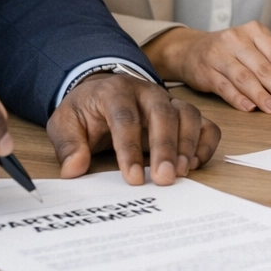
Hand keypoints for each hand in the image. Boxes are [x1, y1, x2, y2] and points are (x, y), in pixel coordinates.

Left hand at [48, 72, 220, 185]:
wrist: (102, 94)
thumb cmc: (86, 111)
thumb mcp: (65, 123)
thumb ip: (68, 145)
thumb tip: (74, 168)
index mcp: (115, 91)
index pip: (125, 117)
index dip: (129, 149)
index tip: (132, 178)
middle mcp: (147, 92)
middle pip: (163, 113)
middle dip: (165, 147)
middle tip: (164, 178)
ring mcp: (169, 101)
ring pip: (188, 115)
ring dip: (187, 145)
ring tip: (180, 173)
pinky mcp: (183, 113)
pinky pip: (205, 124)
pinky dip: (205, 143)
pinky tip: (194, 165)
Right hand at [144, 23, 270, 114]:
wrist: (191, 50)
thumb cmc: (233, 51)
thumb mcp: (256, 46)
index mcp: (255, 31)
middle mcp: (236, 38)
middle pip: (264, 68)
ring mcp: (219, 54)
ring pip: (245, 78)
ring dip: (263, 96)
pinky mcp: (205, 70)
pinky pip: (224, 87)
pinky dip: (238, 99)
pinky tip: (251, 109)